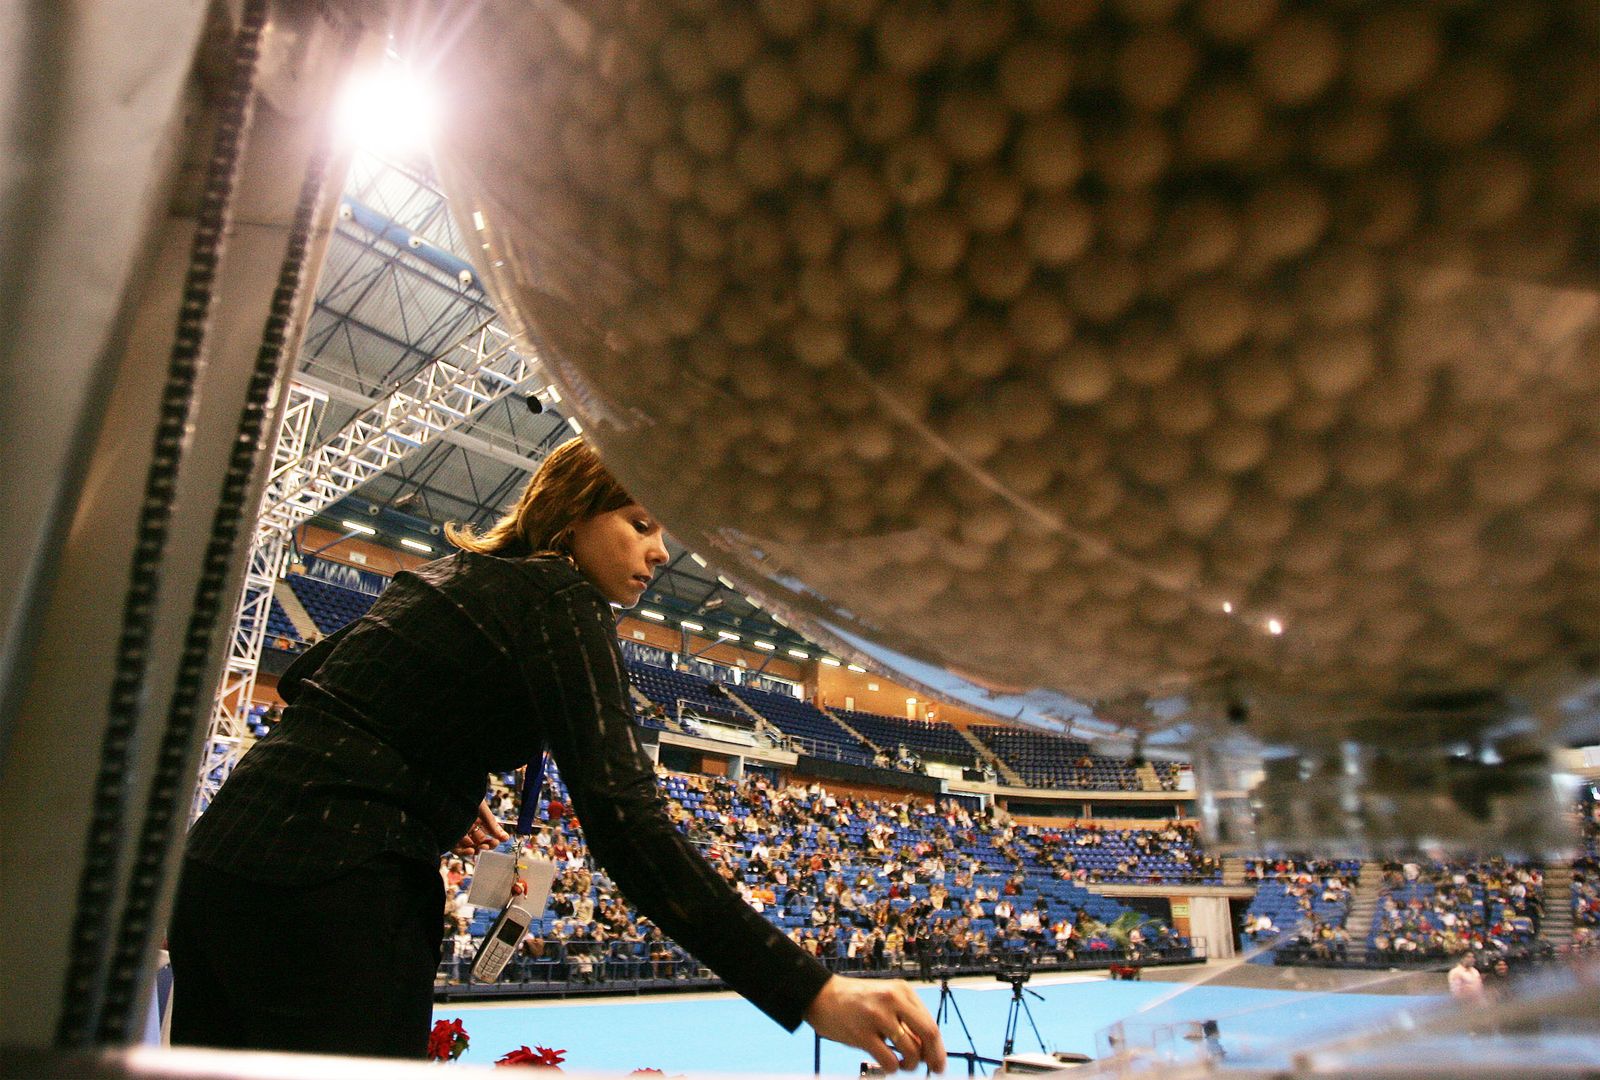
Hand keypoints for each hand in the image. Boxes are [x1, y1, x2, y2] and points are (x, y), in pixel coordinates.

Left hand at [451, 799, 510, 856]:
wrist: (453, 792)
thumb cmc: (469, 798)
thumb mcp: (483, 812)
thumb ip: (493, 826)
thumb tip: (506, 838)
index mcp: (477, 821)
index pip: (486, 835)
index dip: (492, 841)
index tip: (498, 841)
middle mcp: (468, 828)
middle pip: (478, 843)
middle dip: (485, 846)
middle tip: (488, 845)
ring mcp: (459, 832)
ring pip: (469, 847)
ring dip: (475, 850)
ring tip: (479, 848)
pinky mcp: (450, 837)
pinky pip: (457, 849)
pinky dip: (464, 852)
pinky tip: (470, 850)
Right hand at [803, 975, 945, 1073]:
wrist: (820, 995)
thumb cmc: (856, 1001)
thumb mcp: (884, 999)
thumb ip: (905, 1017)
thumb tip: (927, 1050)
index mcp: (901, 991)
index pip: (930, 1022)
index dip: (938, 1047)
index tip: (938, 1061)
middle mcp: (892, 1000)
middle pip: (929, 1034)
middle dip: (934, 1056)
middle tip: (935, 1069)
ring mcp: (877, 1016)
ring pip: (911, 1051)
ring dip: (910, 1065)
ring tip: (901, 1064)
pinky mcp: (862, 1033)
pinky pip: (889, 1061)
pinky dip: (892, 1069)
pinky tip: (887, 1066)